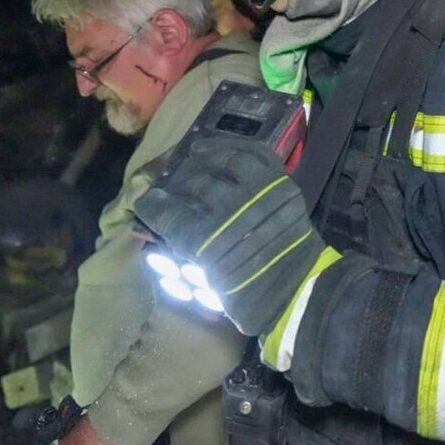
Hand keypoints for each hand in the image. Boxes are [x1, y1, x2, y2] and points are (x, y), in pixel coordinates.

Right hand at [133, 137, 327, 335]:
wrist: (299, 290)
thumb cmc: (250, 296)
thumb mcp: (207, 286)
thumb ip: (184, 256)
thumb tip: (164, 235)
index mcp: (207, 244)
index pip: (168, 215)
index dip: (152, 206)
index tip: (144, 200)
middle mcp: (229, 212)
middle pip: (194, 185)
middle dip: (177, 184)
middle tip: (171, 184)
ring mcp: (258, 194)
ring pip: (223, 162)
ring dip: (203, 158)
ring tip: (192, 156)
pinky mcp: (280, 184)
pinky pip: (255, 154)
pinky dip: (233, 147)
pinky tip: (216, 148)